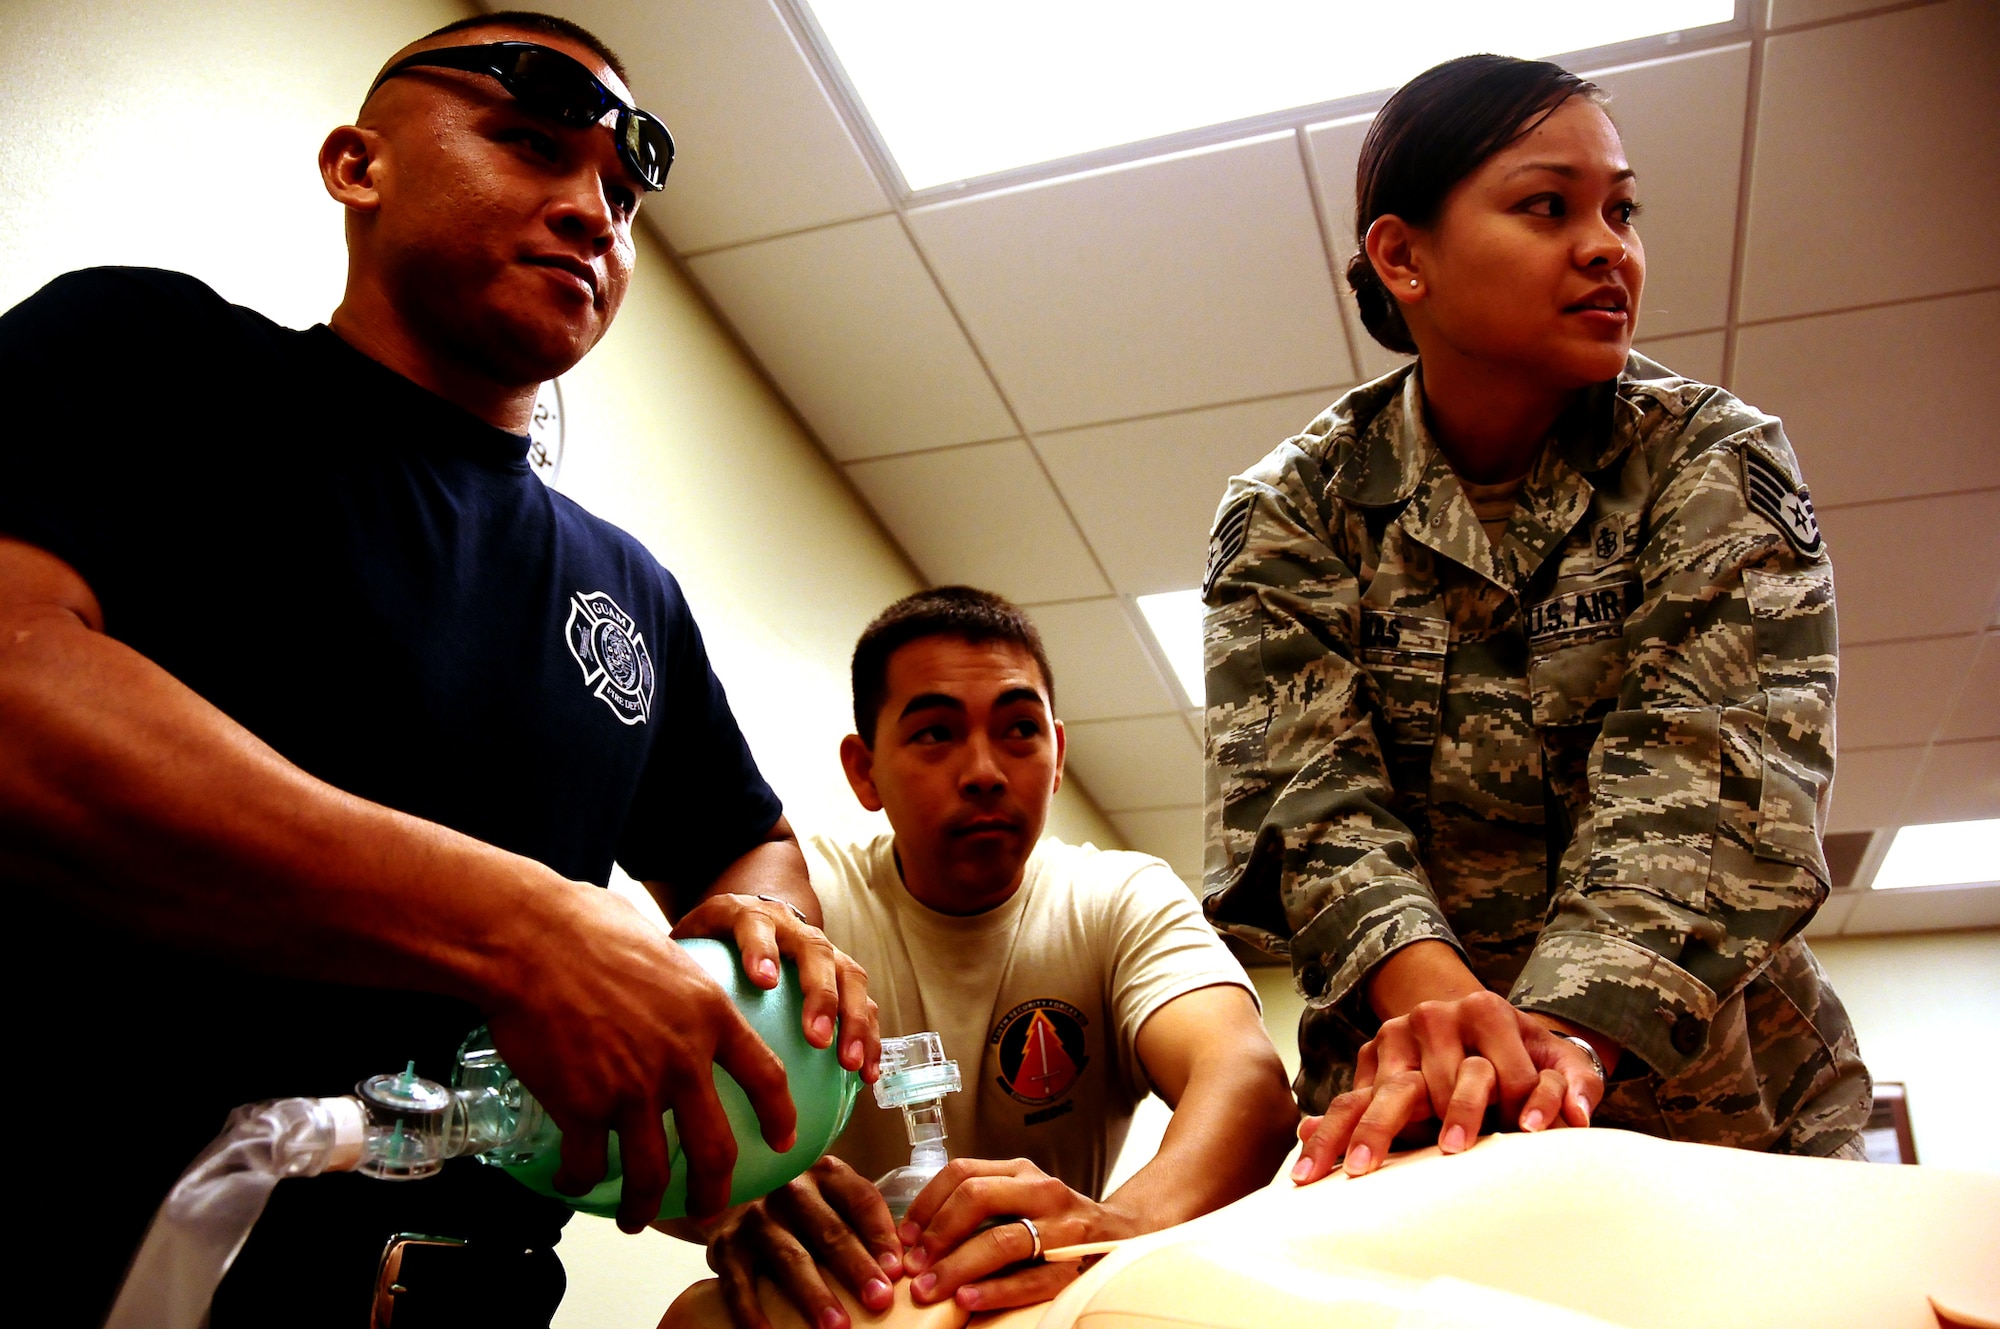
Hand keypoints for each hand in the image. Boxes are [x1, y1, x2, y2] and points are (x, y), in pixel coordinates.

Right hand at [486, 884, 797, 1229]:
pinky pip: (588, 1165)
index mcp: (711, 1015)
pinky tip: (573, 1180)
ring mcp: (633, 1088)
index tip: (784, 1140)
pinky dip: (580, 1181)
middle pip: (715, 1149)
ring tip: (634, 1219)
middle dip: (713, 1192)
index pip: (767, 1076)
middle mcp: (682, 1060)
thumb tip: (671, 992)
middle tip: (706, 1209)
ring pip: (651, 1173)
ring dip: (643, 1205)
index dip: (780, 1115)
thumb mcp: (661, 947)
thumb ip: (678, 985)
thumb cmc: (587, 928)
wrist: (530, 940)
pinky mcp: (582, 1106)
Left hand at [673, 892, 880, 1081]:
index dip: (762, 949)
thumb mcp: (688, 940)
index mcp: (749, 915)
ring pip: (850, 978)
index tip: (762, 980)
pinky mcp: (844, 974)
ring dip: (853, 1022)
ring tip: (848, 1064)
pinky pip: (864, 1004)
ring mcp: (824, 950)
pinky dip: (869, 1038)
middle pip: (814, 954)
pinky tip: (865, 1077)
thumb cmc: (711, 942)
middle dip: (820, 995)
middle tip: (816, 1038)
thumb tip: (633, 1022)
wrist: (754, 914)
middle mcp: (794, 929)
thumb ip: (670, 966)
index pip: (756, 924)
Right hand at [703, 1157, 903, 1328]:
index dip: (882, 1236)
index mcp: (827, 1174)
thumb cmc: (797, 1209)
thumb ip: (862, 1223)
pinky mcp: (725, 1246)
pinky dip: (753, 1313)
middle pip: (830, 1231)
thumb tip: (900, 1265)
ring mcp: (756, 1217)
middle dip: (856, 1269)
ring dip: (814, 1295)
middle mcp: (790, 1189)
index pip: (862, 1201)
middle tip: (878, 1300)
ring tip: (837, 1326)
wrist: (731, 1199)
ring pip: (790, 1259)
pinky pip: (739, 1284)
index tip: (898, 1270)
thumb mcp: (831, 1200)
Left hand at [900, 1158, 1134, 1311]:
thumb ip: (980, 1204)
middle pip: (977, 1197)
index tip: (904, 1235)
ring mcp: (1061, 1227)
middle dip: (937, 1234)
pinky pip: (1029, 1280)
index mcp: (1021, 1172)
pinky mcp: (1073, 1265)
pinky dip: (994, 1291)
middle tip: (912, 1265)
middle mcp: (1042, 1191)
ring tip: (929, 1289)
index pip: (962, 1172)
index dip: (926, 1203)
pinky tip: (967, 1300)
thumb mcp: (1021, 1197)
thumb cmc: (1057, 1221)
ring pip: (1001, 1240)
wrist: (1122, 1237)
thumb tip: (916, 1234)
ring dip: (957, 1266)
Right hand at [1290, 991, 1604, 1183]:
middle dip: (1451, 1115)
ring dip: (1373, 1132)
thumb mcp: (1560, 1062)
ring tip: (1359, 1168)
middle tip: (1454, 1149)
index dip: (1516, 1101)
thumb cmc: (1524, 1055)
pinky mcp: (1371, 1057)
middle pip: (1443, 1077)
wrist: (1474, 1023)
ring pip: (1388, 1090)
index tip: (1526, 1133)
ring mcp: (1397, 1037)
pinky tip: (1312, 1164)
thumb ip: (1575, 1086)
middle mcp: (1436, 1019)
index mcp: (1486, 1011)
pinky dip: (1331, 1133)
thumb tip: (1580, 1118)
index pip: (1501, 1067)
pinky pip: (1351, 1098)